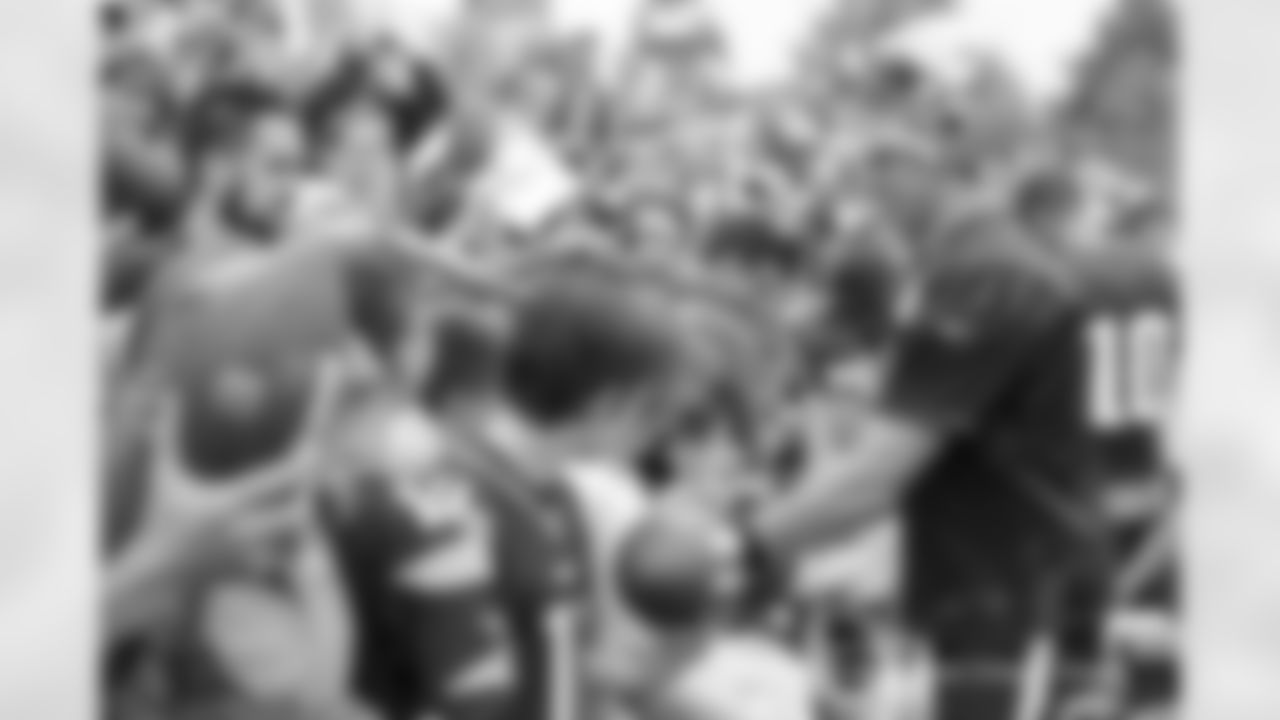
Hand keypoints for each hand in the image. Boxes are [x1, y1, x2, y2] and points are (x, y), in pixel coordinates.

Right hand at [115, 358, 342, 593]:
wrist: (153, 575)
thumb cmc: (160, 520)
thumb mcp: (163, 476)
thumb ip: (165, 435)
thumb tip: (166, 396)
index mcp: (228, 502)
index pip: (275, 482)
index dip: (298, 468)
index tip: (312, 452)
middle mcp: (242, 529)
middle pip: (297, 512)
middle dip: (309, 497)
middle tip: (314, 481)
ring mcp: (249, 554)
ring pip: (298, 540)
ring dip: (305, 525)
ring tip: (300, 510)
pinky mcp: (251, 573)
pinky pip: (288, 562)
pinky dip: (296, 551)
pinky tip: (293, 541)